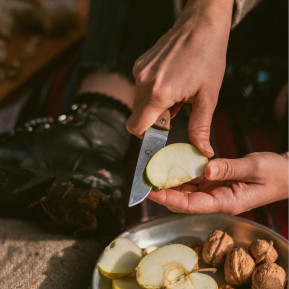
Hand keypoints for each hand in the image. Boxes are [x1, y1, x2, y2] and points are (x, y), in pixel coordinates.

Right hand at [127, 0, 233, 156]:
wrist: (202, 24)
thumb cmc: (208, 58)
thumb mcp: (208, 97)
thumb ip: (201, 127)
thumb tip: (203, 151)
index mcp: (159, 93)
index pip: (136, 126)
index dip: (145, 135)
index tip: (160, 133)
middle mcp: (144, 82)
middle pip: (138, 115)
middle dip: (155, 119)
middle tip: (177, 109)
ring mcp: (140, 71)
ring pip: (140, 102)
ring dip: (156, 105)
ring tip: (176, 93)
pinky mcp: (140, 64)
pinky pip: (141, 87)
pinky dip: (154, 91)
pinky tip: (171, 81)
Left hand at [148, 152, 288, 214]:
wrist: (285, 174)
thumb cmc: (274, 174)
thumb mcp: (254, 169)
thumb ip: (230, 168)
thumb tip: (206, 168)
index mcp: (226, 201)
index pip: (192, 205)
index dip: (171, 199)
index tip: (153, 192)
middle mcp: (217, 199)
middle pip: (185, 200)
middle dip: (165, 192)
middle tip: (147, 182)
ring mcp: (216, 191)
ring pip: (188, 191)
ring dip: (171, 184)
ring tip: (154, 174)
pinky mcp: (216, 182)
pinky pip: (196, 180)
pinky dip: (183, 175)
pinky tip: (173, 167)